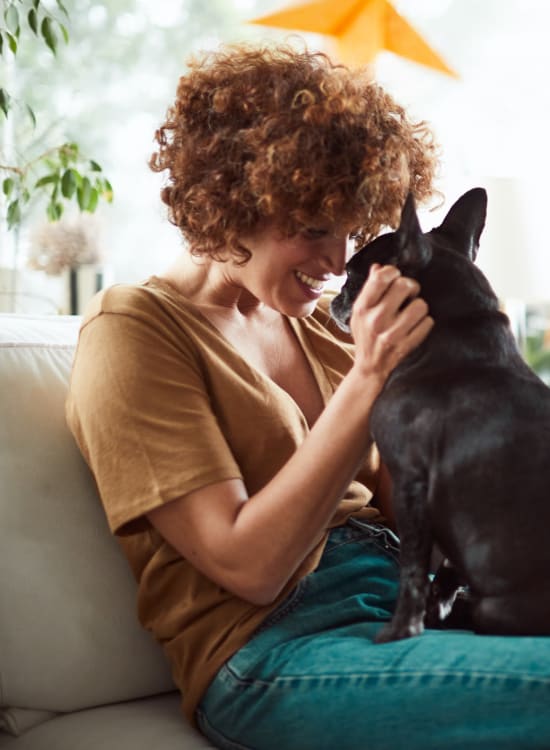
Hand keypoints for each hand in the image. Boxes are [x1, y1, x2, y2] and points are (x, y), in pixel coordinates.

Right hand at [349, 263, 432, 381]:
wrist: (369, 367)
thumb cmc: (366, 334)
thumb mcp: (360, 311)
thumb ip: (369, 289)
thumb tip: (378, 267)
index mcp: (362, 308)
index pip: (381, 278)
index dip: (393, 272)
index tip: (395, 277)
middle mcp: (376, 320)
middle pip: (404, 285)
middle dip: (410, 286)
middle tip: (409, 293)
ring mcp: (392, 334)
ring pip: (420, 305)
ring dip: (419, 306)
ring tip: (412, 312)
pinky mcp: (406, 346)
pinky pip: (428, 323)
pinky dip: (425, 322)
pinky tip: (416, 326)